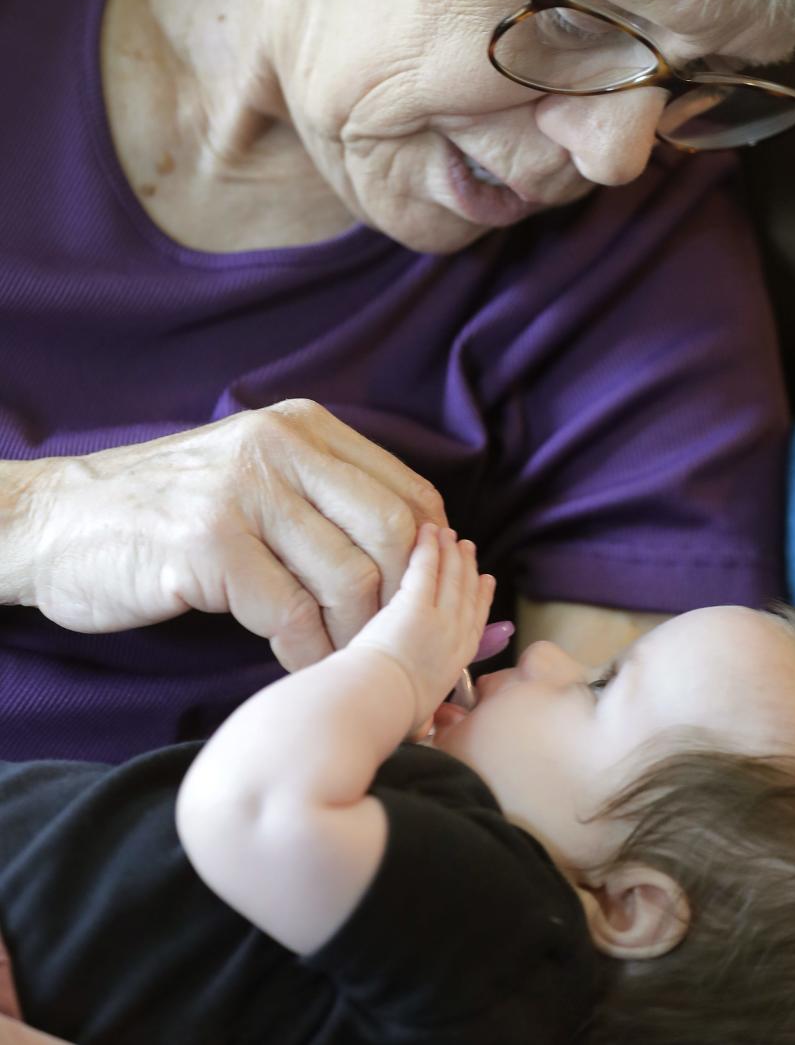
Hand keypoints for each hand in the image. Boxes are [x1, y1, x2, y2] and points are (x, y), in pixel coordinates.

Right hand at [11, 400, 445, 667]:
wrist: (57, 520)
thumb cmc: (166, 511)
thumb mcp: (254, 478)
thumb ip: (324, 502)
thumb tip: (416, 565)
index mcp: (305, 429)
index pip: (412, 492)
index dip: (434, 561)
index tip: (428, 610)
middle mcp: (282, 447)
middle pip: (395, 532)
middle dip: (405, 605)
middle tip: (394, 652)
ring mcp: (245, 492)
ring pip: (350, 576)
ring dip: (357, 638)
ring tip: (346, 666)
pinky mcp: (209, 544)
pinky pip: (293, 613)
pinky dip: (308, 653)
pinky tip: (300, 668)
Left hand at [350, 525, 495, 732]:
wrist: (373, 705)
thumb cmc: (386, 717)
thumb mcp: (419, 723)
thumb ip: (427, 720)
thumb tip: (425, 729)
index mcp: (456, 665)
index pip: (475, 624)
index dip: (482, 598)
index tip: (486, 580)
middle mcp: (453, 638)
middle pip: (466, 594)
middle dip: (468, 568)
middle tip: (467, 547)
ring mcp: (436, 619)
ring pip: (450, 577)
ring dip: (451, 552)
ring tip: (449, 534)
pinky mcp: (414, 604)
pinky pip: (425, 568)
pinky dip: (428, 547)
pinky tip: (428, 530)